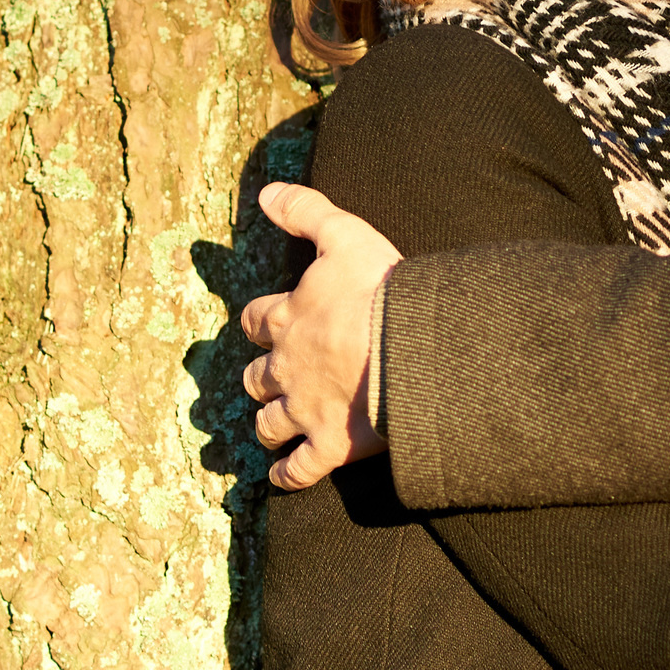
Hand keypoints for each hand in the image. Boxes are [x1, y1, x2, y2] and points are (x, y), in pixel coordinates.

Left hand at [239, 183, 401, 490]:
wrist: (413, 348)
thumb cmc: (381, 289)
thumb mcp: (343, 234)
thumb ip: (304, 210)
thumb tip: (264, 193)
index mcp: (288, 318)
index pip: (256, 321)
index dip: (258, 323)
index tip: (261, 325)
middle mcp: (287, 367)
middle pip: (257, 378)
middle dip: (261, 378)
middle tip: (269, 380)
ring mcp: (306, 410)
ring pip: (270, 423)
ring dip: (270, 424)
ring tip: (273, 427)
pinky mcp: (329, 445)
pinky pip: (299, 470)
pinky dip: (288, 475)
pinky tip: (283, 477)